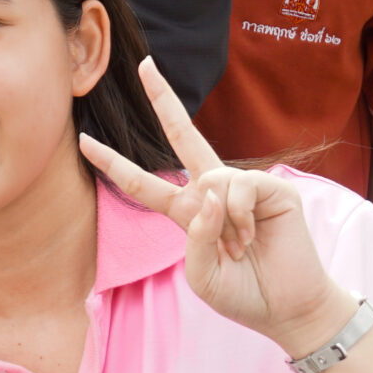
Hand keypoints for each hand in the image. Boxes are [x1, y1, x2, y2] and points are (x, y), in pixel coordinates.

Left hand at [79, 57, 350, 354]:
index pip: (143, 184)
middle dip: (163, 99)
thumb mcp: (203, 276)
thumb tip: (211, 192)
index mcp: (188, 213)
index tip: (84, 140)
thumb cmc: (243, 295)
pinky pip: (239, 185)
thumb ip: (197, 238)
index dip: (113, 163)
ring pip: (212, 177)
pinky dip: (240, 215)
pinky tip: (252, 235)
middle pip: (183, 135)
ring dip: (222, 222)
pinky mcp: (273, 188)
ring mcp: (244, 186)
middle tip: (144, 64)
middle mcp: (213, 191)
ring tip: (240, 249)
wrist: (288, 308)